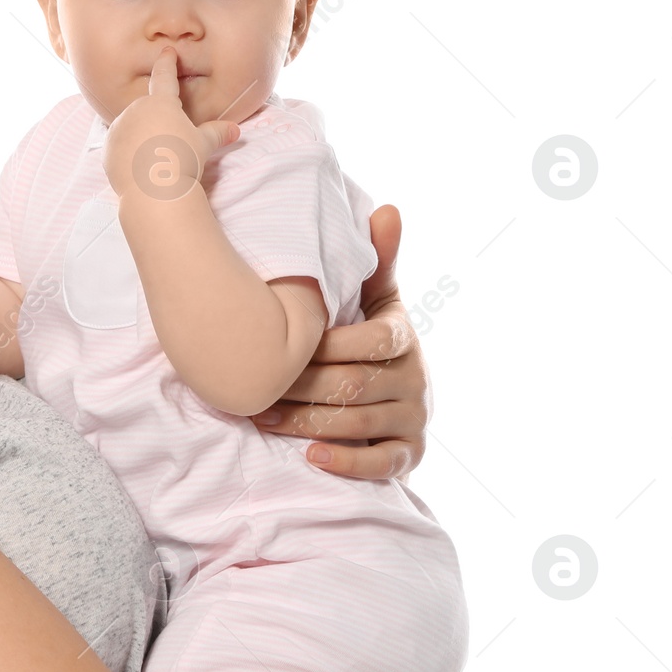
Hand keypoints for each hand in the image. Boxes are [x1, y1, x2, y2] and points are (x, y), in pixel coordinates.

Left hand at [101, 46, 238, 198]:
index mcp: (161, 103)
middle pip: (147, 109)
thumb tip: (236, 130)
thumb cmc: (182, 162)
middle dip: (155, 120)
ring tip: (155, 158)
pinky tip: (139, 167)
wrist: (153, 190)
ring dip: (140, 135)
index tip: (167, 52)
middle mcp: (136, 110)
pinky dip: (127, 152)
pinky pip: (118, 145)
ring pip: (131, 127)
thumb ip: (216, 134)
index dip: (167, 62)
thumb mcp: (203, 146)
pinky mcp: (107, 148)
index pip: (164, 76)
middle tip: (168, 142)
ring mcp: (118, 128)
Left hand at [255, 204, 429, 479]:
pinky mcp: (408, 454)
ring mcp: (414, 418)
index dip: (329, 346)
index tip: (285, 344)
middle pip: (356, 384)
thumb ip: (376, 261)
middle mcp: (415, 378)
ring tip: (262, 419)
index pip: (372, 341)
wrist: (389, 400)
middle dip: (302, 387)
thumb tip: (388, 208)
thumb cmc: (363, 340)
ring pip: (358, 423)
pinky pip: (380, 464)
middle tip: (256, 388)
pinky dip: (346, 462)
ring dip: (306, 423)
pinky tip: (310, 456)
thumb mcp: (372, 300)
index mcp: (402, 336)